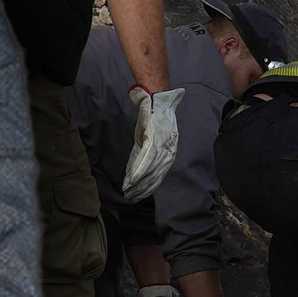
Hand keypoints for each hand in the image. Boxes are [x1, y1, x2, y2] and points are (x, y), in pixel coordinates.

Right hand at [119, 86, 185, 201]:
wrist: (159, 98)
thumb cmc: (157, 115)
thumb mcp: (156, 132)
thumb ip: (151, 143)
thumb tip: (146, 149)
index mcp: (168, 150)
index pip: (159, 172)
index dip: (150, 184)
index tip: (141, 194)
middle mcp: (166, 150)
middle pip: (155, 174)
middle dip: (144, 188)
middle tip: (133, 198)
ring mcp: (160, 146)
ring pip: (150, 170)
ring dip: (139, 183)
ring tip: (129, 193)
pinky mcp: (152, 139)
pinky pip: (145, 158)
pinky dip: (139, 170)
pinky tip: (132, 180)